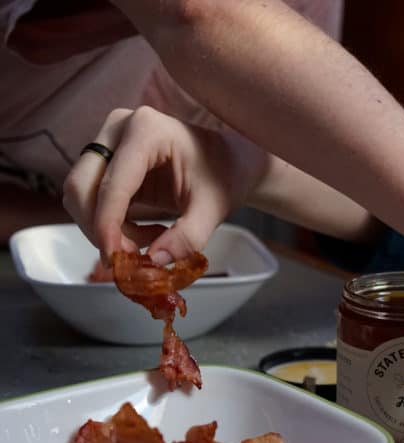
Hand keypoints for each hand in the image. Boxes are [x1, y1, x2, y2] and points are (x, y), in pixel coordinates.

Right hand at [62, 106, 268, 264]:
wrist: (230, 162)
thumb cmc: (224, 177)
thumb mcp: (213, 209)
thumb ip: (188, 238)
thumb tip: (154, 262)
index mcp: (147, 131)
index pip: (112, 184)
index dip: (107, 226)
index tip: (116, 260)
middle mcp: (119, 128)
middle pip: (82, 187)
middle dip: (100, 229)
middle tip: (131, 259)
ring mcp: (109, 141)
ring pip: (81, 195)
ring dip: (106, 229)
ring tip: (150, 241)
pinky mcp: (107, 161)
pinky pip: (93, 199)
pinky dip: (111, 225)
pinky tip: (145, 233)